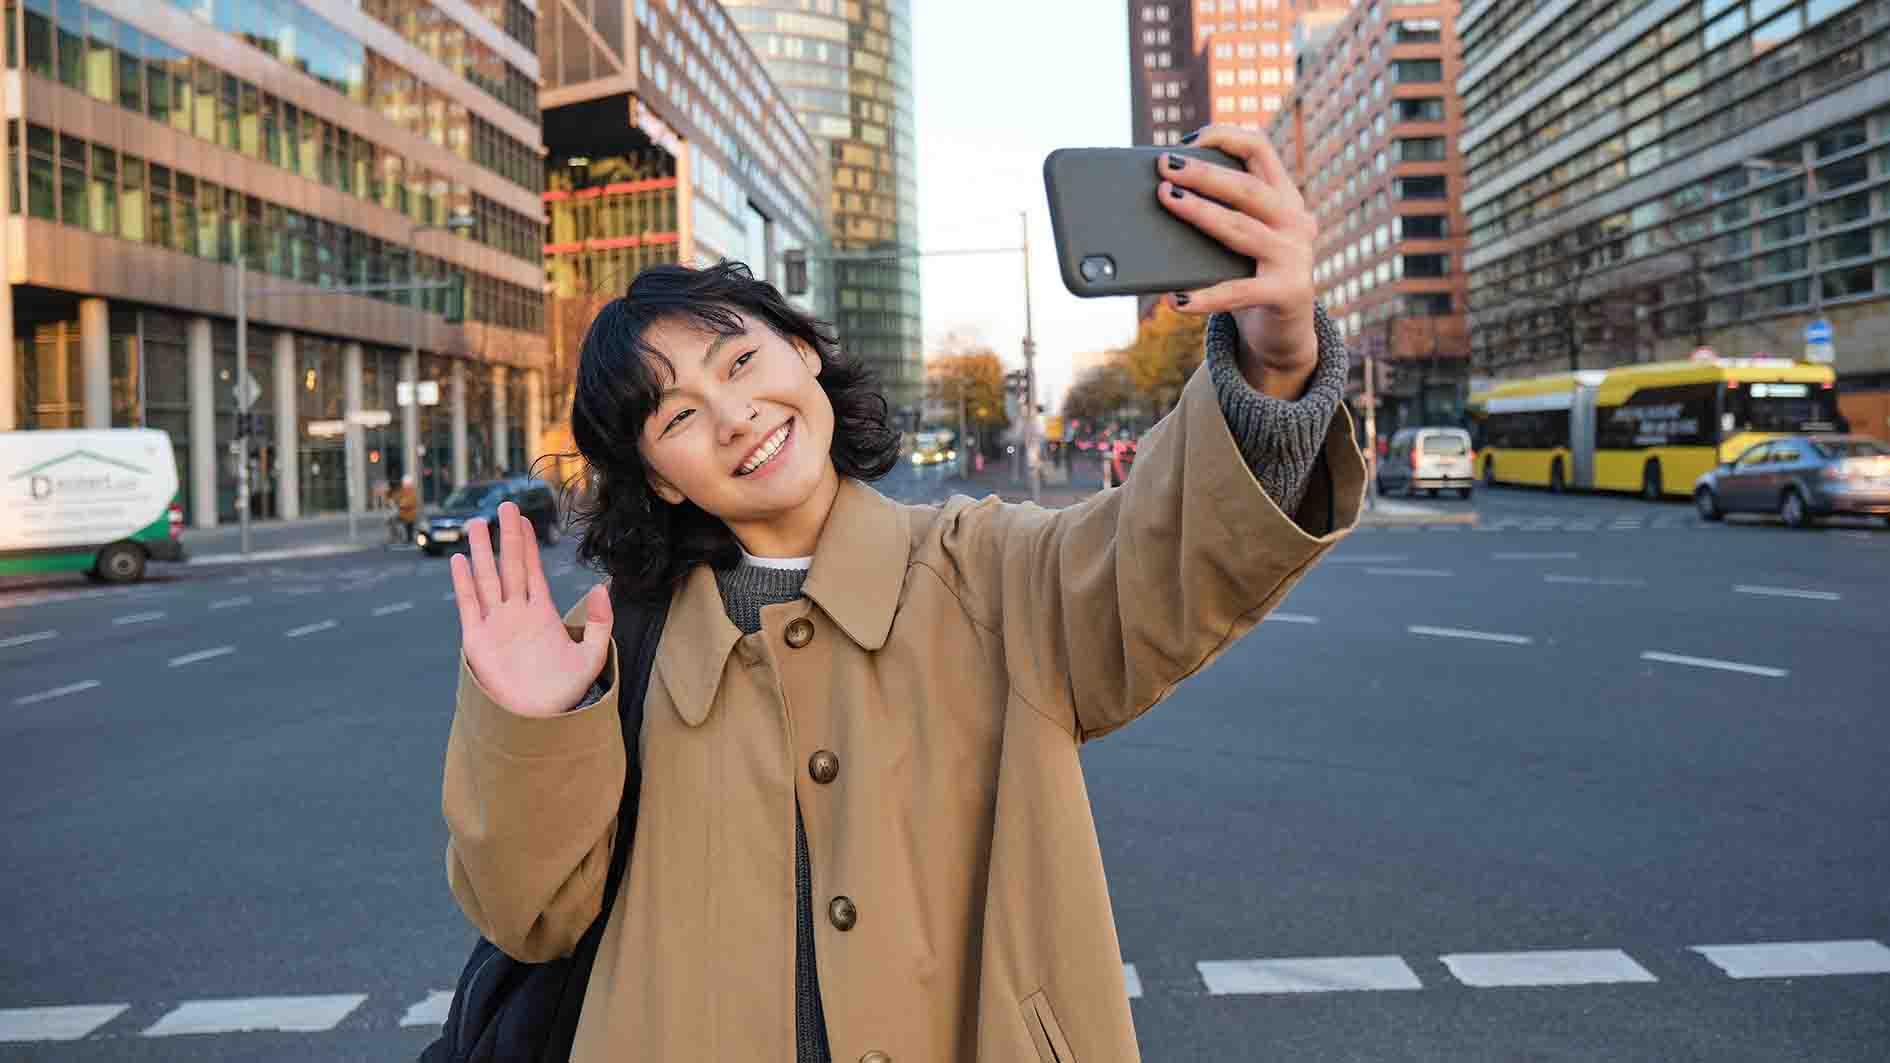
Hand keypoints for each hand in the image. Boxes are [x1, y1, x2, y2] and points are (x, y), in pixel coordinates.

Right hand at [451, 501, 611, 717]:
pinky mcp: (477, 640)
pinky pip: (469, 605)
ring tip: (477, 523)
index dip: (528, 545)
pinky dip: (463, 583)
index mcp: (542, 613)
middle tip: (504, 506)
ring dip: (482, 552)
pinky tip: (460, 560)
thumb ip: (600, 623)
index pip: (533, 570)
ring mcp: (496, 624)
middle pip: (510, 566)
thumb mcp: (593, 657)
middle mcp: (517, 613)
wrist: (539, 721)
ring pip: (487, 579)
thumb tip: (601, 588)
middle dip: (508, 537)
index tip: (525, 518)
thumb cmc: (566, 693)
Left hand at [1155, 125, 1319, 398]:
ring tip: (1167, 199)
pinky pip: (1238, 293)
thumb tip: (1159, 195)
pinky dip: (1204, 297)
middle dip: (1204, 173)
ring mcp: (1295, 257)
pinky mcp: (1287, 293)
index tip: (1187, 141)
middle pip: (1247, 187)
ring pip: (1241, 228)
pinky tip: (1176, 299)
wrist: (1286, 332)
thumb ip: (1219, 214)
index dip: (1225, 137)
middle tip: (1164, 165)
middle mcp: (1295, 221)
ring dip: (1200, 212)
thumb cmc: (1251, 276)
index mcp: (1284, 198)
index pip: (1260, 149)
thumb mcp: (1242, 239)